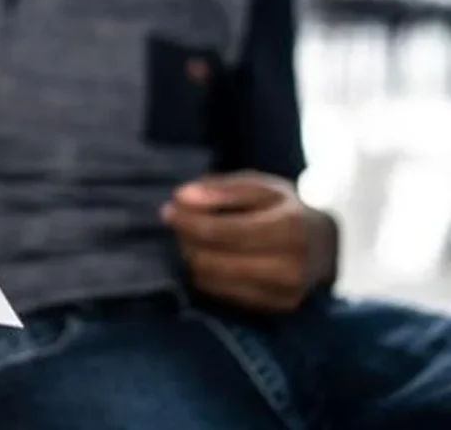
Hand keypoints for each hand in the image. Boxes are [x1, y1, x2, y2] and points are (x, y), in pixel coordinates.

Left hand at [161, 172, 338, 312]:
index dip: (187, 220)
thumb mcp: (260, 186)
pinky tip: (210, 257)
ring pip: (209, 279)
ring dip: (192, 256)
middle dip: (186, 239)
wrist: (326, 246)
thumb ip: (220, 189)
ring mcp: (283, 294)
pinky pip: (219, 294)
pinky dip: (205, 274)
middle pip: (210, 259)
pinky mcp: (274, 310)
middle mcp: (289, 267)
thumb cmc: (286, 210)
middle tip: (180, 222)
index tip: (170, 208)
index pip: (220, 232)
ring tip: (195, 238)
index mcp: (288, 228)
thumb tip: (181, 198)